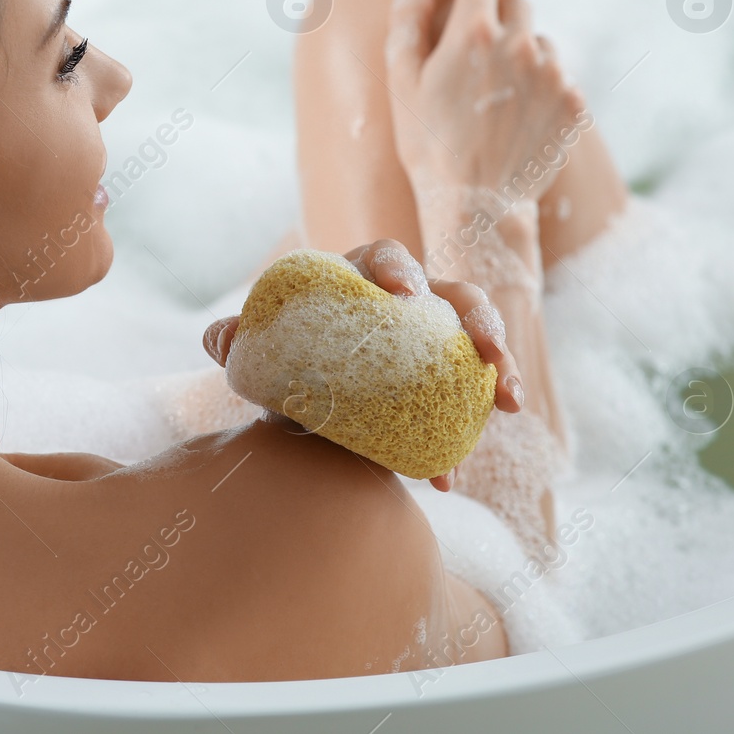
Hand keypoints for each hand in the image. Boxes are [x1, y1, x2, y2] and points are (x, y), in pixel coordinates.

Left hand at [201, 239, 523, 491]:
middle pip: (455, 297)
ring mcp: (435, 344)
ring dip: (501, 370)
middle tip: (486, 350)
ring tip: (510, 402)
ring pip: (478, 345)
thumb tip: (222, 340)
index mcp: (363, 278)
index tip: (405, 293)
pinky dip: (461, 440)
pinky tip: (447, 477)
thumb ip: (236, 338)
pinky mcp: (445, 387)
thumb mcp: (261, 348)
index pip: (387, 256)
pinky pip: (465, 406)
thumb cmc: (286, 353)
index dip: (399, 268)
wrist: (302, 398)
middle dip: (478, 320)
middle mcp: (410, 304)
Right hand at [385, 0, 585, 204]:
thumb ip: (407, 22)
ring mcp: (554, 74)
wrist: (478, 207)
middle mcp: (523, 45)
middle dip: (494, 4)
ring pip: (539, 40)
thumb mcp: (401, 83)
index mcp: (475, 33)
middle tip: (474, 28)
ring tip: (494, 84)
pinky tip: (515, 112)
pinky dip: (539, 84)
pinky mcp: (574, 103)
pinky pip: (558, 77)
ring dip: (520, 47)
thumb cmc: (428, 147)